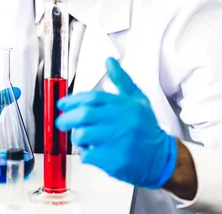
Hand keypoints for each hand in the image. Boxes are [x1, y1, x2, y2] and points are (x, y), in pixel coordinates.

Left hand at [56, 58, 177, 188]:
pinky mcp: (112, 160)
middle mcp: (119, 121)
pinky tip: (95, 153)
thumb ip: (122, 80)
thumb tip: (109, 61)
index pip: (92, 98)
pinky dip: (86, 155)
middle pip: (83, 116)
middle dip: (66, 119)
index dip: (72, 100)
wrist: (160, 158)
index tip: (62, 104)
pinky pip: (87, 156)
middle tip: (61, 122)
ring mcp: (115, 141)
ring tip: (84, 139)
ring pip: (82, 136)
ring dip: (77, 138)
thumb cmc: (146, 129)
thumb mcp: (137, 100)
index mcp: (123, 105)